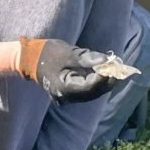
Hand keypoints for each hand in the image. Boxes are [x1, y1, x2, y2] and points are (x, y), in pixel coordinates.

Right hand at [16, 39, 134, 102]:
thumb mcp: (67, 52)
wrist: (29, 59)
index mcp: (63, 87)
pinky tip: (104, 73)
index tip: (114, 66)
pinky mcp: (70, 94)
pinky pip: (87, 91)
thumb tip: (106, 61)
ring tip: (114, 69)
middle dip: (107, 81)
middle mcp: (66, 97)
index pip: (89, 86)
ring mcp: (67, 97)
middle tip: (119, 67)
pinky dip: (96, 83)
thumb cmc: (46, 53)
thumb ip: (86, 58)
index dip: (104, 78)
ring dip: (104, 83)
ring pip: (91, 94)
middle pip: (93, 93)